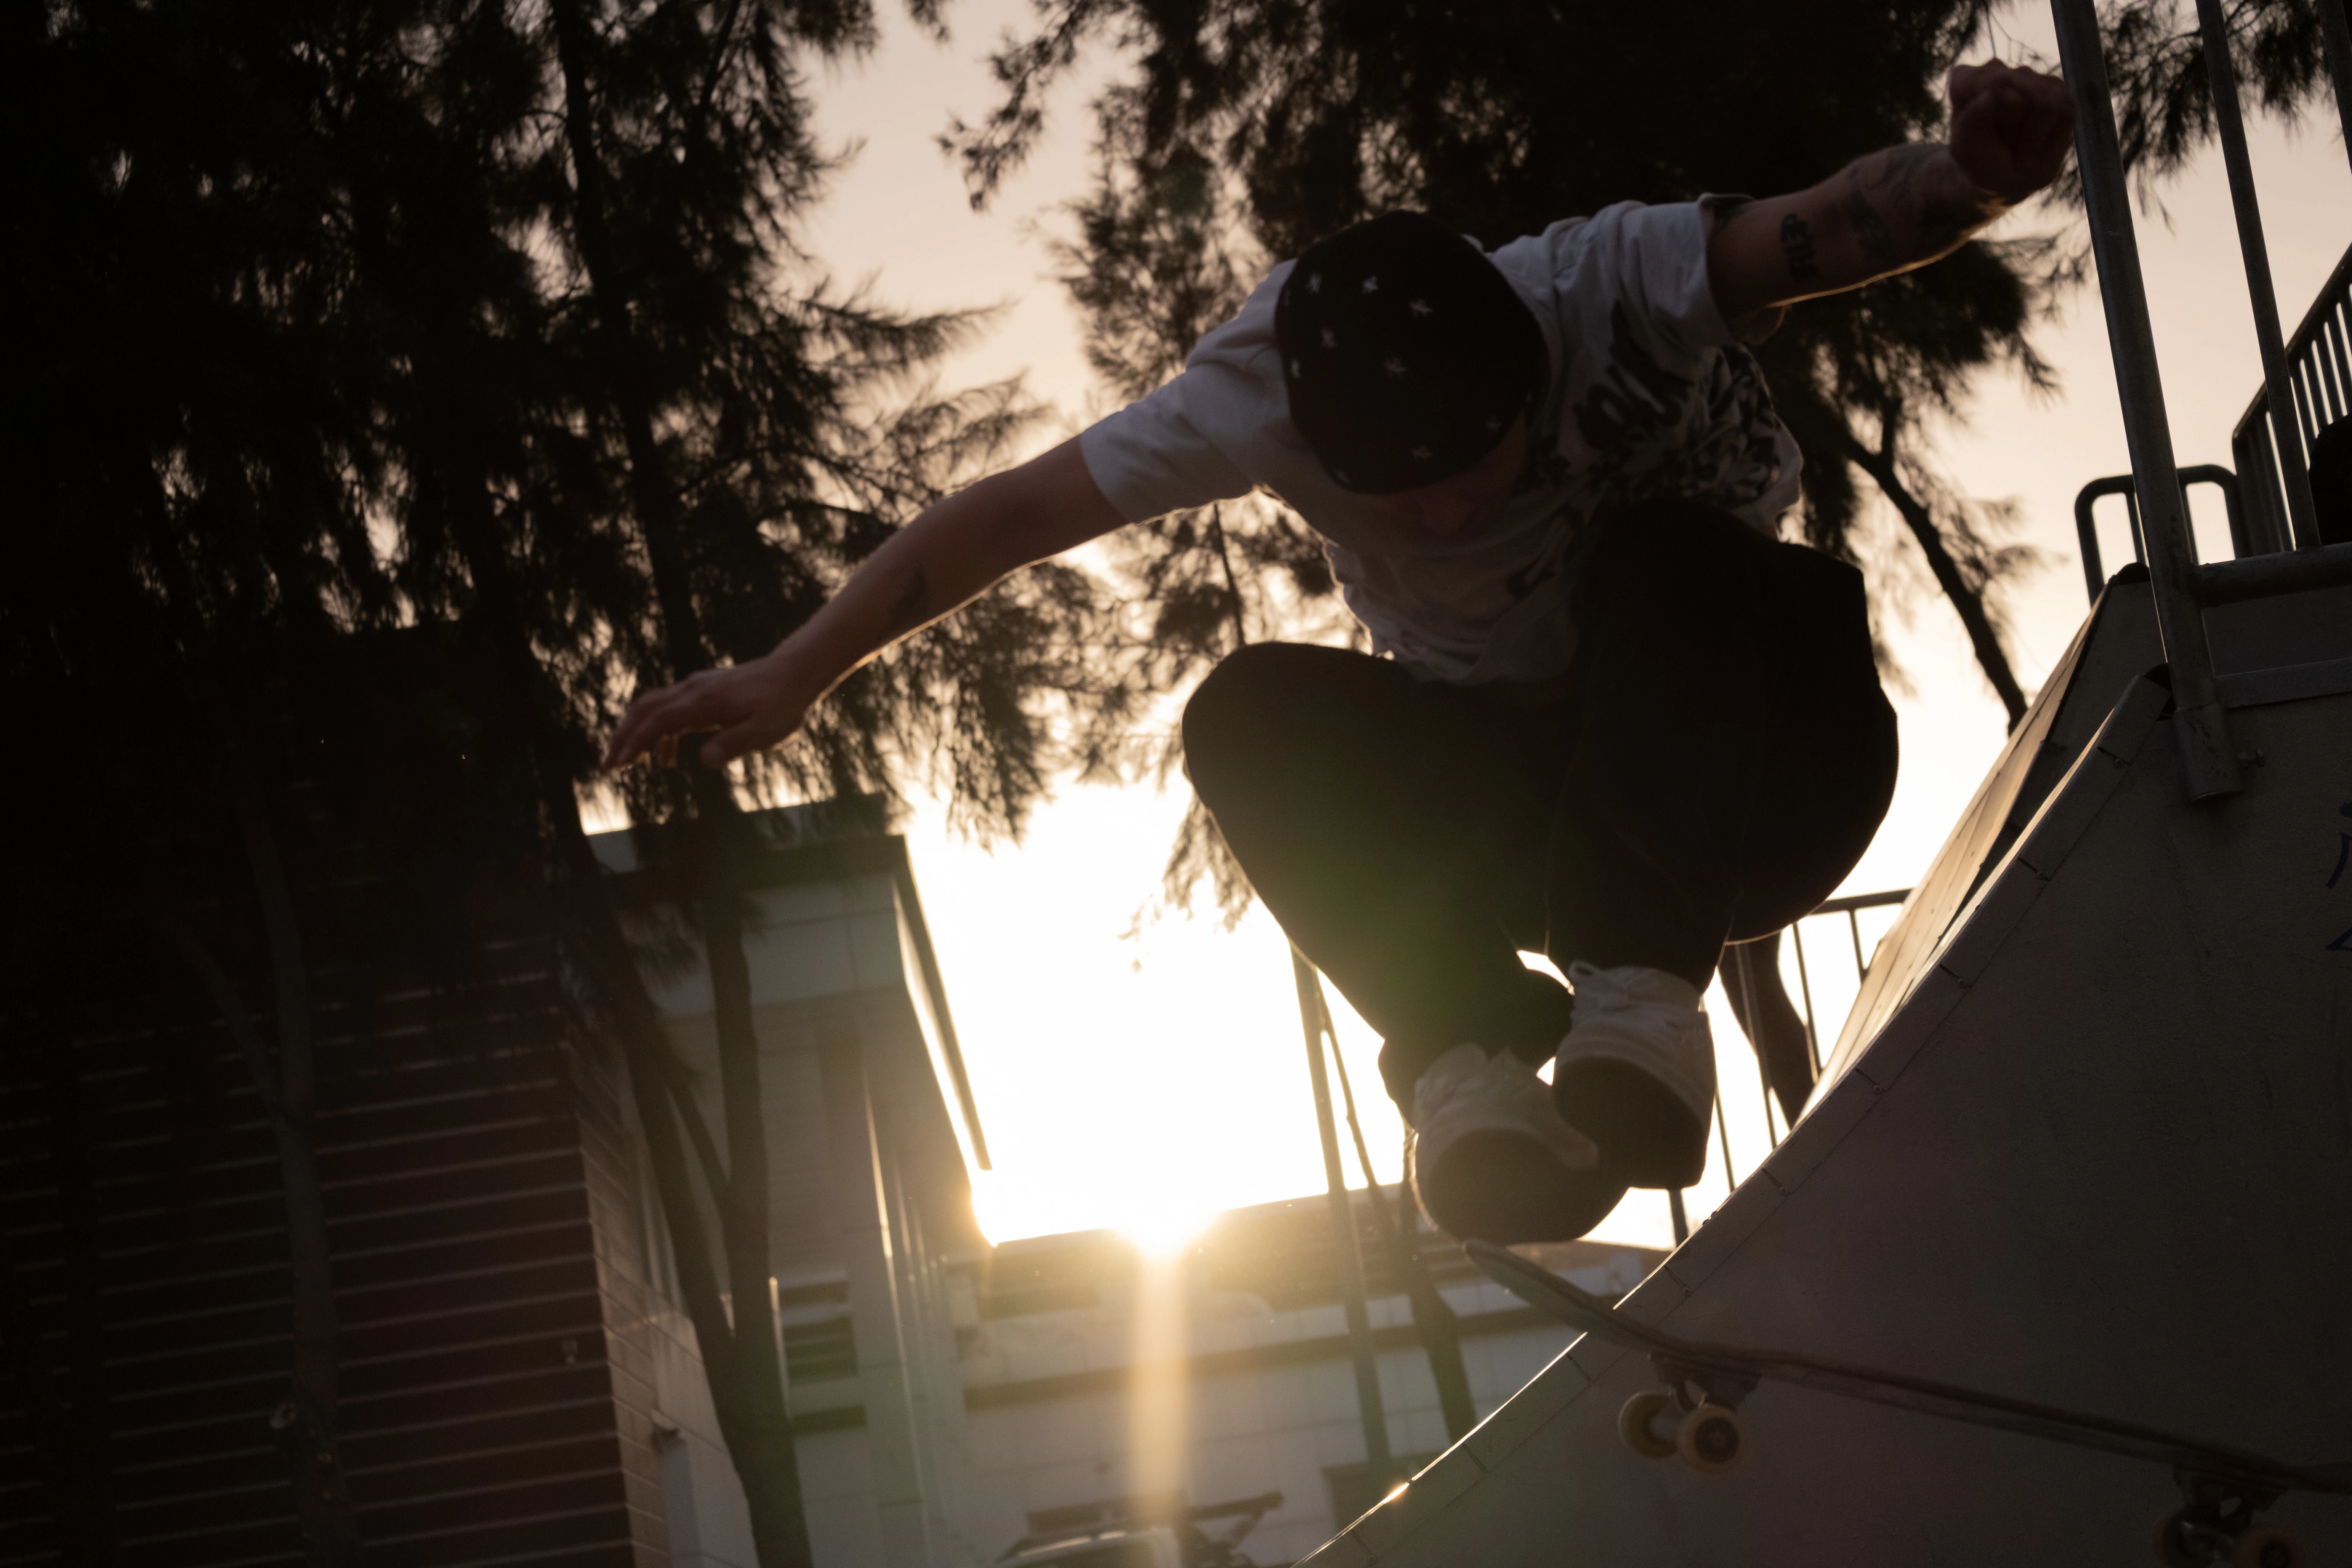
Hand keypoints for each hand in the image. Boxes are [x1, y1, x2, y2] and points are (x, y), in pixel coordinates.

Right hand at [602, 651, 812, 770]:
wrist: (794, 674)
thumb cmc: (782, 705)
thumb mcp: (765, 731)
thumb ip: (734, 744)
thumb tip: (705, 760)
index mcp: (704, 702)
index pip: (658, 721)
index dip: (635, 742)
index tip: (618, 765)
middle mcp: (693, 690)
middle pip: (645, 710)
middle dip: (623, 737)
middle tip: (608, 766)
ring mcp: (696, 689)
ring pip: (654, 708)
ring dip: (637, 734)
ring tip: (627, 765)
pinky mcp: (703, 692)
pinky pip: (672, 710)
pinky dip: (661, 733)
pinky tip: (666, 759)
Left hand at [1947, 59, 2075, 204]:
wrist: (2005, 178)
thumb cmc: (1980, 160)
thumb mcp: (1965, 147)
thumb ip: (1973, 119)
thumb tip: (1995, 93)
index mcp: (1967, 78)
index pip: (1984, 87)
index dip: (1986, 119)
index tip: (1976, 137)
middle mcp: (2000, 70)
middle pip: (2017, 93)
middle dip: (2011, 129)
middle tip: (2000, 144)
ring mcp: (2033, 77)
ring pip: (2045, 104)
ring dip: (2031, 138)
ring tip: (2016, 146)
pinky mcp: (2060, 92)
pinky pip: (2065, 114)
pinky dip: (2051, 140)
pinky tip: (2036, 144)